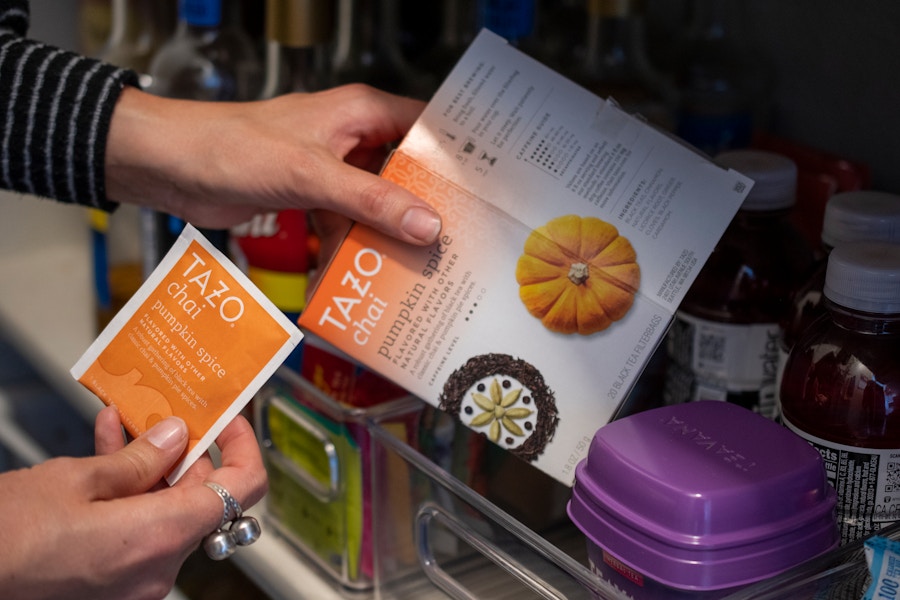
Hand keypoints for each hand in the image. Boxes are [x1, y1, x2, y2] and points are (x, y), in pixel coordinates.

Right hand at [0, 406, 265, 599]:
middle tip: (166, 415)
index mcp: (160, 538)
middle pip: (199, 500)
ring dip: (149, 468)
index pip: (240, 490)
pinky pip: (138, 531)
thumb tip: (175, 438)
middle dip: (184, 453)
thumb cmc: (6, 540)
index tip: (229, 422)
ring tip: (125, 423)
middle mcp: (157, 569)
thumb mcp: (76, 480)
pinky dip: (128, 497)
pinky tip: (106, 454)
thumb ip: (139, 458)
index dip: (243, 448)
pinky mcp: (113, 586)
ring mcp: (135, 582)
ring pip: (164, 511)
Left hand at [105, 84, 441, 246]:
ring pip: (376, 203)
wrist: (171, 166)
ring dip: (389, 233)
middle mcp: (351, 138)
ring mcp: (331, 169)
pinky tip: (363, 273)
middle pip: (404, 172)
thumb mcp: (311, 175)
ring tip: (420, 266)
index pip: (425, 127)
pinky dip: (352, 246)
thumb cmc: (234, 147)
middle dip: (426, 205)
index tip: (485, 189)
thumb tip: (426, 225)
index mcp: (359, 113)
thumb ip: (370, 201)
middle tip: (459, 239)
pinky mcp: (310, 195)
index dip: (455, 156)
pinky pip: (346, 222)